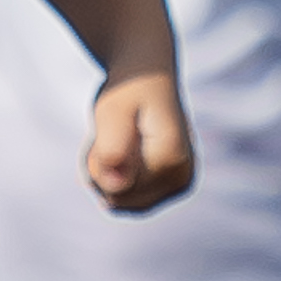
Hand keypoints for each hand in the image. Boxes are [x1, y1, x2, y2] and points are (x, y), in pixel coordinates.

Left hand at [77, 68, 191, 213]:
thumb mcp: (111, 111)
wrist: (150, 78)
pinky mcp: (175, 187)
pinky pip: (133, 200)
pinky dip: (119, 180)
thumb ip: (111, 150)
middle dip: (102, 172)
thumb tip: (115, 188)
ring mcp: (181, 185)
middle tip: (106, 137)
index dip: (97, 166)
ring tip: (115, 142)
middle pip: (120, 200)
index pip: (115, 191)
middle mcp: (183, 178)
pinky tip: (121, 154)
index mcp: (171, 160)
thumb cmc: (128, 92)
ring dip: (108, 175)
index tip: (103, 133)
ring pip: (124, 202)